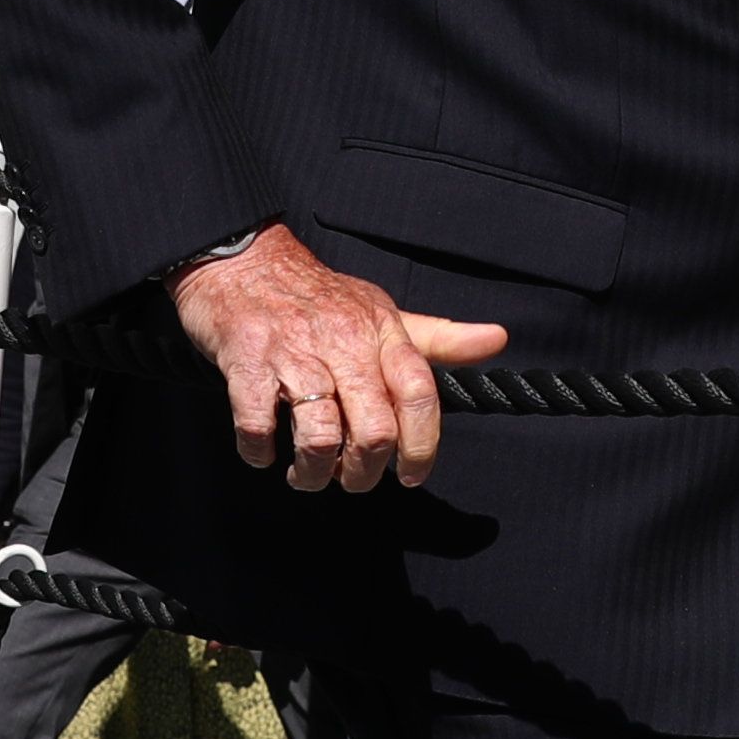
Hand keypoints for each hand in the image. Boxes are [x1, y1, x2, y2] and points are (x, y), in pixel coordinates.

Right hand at [167, 225, 506, 493]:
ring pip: (321, 436)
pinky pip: (258, 425)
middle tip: (351, 478)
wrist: (241, 259)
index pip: (419, 393)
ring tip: (309, 474)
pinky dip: (260, 452)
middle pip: (374, 429)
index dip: (422, 445)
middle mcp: (343, 342)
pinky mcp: (246, 362)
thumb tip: (497, 340)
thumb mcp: (381, 310)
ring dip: (314, 473)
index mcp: (380, 332)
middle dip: (364, 471)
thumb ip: (437, 336)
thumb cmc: (317, 295)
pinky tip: (264, 453)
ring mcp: (293, 353)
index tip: (411, 475)